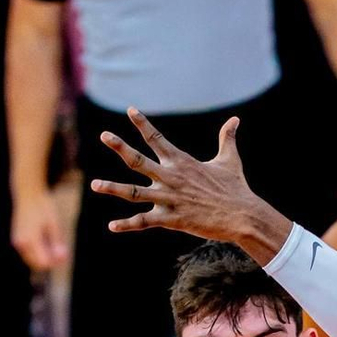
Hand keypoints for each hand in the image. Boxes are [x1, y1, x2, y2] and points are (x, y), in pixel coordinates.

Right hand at [12, 189, 68, 272]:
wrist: (27, 193)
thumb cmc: (43, 206)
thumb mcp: (54, 224)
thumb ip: (57, 242)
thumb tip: (62, 258)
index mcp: (30, 240)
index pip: (43, 262)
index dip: (56, 261)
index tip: (65, 252)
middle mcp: (21, 244)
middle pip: (37, 264)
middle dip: (50, 261)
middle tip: (61, 248)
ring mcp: (17, 243)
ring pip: (32, 261)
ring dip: (44, 257)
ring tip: (52, 241)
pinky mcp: (17, 241)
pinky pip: (29, 254)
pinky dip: (38, 252)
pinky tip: (45, 239)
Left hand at [90, 111, 288, 254]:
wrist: (242, 215)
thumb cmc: (236, 188)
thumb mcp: (230, 160)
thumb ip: (227, 139)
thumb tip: (236, 120)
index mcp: (182, 162)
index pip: (157, 138)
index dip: (142, 124)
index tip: (130, 110)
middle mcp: (171, 177)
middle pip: (139, 160)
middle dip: (120, 147)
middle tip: (104, 135)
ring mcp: (169, 198)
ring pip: (134, 192)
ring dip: (113, 188)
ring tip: (94, 184)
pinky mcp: (172, 219)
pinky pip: (145, 221)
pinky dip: (128, 224)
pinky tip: (112, 226)